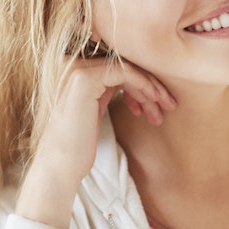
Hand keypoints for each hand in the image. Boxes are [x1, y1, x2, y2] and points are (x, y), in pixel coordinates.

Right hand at [15, 55, 175, 228]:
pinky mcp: (84, 77)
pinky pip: (125, 72)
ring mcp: (76, 68)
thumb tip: (135, 80)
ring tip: (162, 113)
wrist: (60, 165)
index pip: (115, 66)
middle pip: (122, 64)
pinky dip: (143, 87)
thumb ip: (105, 90)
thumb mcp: (94, 110)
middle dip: (149, 86)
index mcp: (72, 69)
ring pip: (127, 68)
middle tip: (168, 106)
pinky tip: (150, 107)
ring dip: (150, 89)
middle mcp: (70, 62)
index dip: (139, 83)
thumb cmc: (78, 145)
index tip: (154, 106)